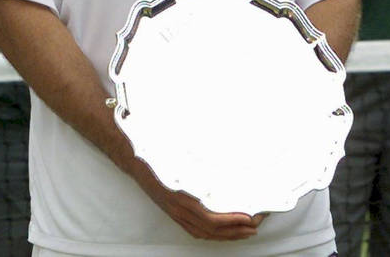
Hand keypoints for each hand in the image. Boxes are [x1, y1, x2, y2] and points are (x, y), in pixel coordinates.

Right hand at [128, 159, 263, 239]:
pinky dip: (212, 234)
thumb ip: (197, 164)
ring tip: (244, 231)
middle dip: (236, 230)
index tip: (249, 217)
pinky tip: (221, 231)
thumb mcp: (178, 156)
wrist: (135, 158)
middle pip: (212, 230)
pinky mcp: (173, 212)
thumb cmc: (157, 155)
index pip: (212, 218)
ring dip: (227, 235)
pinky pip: (194, 230)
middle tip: (255, 225)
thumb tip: (221, 161)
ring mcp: (175, 212)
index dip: (232, 221)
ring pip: (204, 233)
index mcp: (181, 197)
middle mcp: (178, 209)